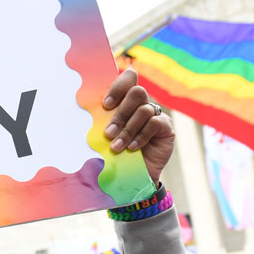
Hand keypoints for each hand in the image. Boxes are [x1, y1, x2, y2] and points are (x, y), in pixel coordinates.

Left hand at [102, 68, 174, 185]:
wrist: (131, 175)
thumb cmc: (115, 152)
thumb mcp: (106, 135)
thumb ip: (103, 120)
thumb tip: (87, 111)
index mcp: (126, 100)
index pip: (129, 79)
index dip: (118, 87)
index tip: (106, 105)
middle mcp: (142, 103)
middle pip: (137, 92)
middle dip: (120, 114)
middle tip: (108, 133)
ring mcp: (156, 114)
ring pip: (144, 110)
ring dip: (127, 130)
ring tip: (116, 147)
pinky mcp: (166, 127)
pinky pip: (155, 123)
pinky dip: (141, 136)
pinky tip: (132, 148)